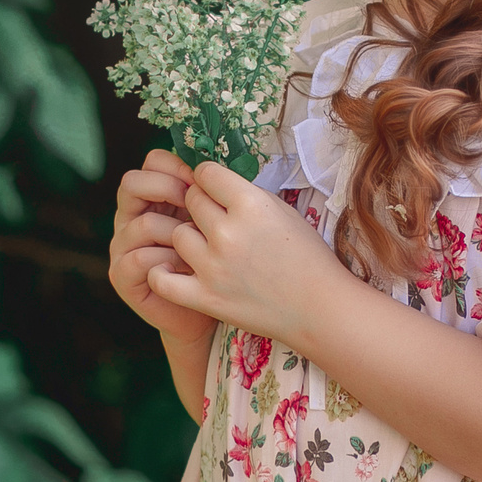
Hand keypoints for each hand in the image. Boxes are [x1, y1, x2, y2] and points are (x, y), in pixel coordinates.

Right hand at [108, 149, 217, 348]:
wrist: (202, 314)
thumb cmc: (213, 263)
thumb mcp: (211, 221)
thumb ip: (208, 195)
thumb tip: (219, 168)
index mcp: (152, 197)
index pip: (152, 163)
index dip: (176, 165)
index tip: (202, 179)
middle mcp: (130, 217)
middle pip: (131, 183)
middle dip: (166, 188)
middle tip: (192, 203)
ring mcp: (122, 247)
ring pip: (142, 222)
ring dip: (176, 232)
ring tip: (199, 246)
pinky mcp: (121, 275)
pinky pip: (141, 258)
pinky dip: (168, 260)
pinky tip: (188, 268)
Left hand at [150, 161, 350, 349]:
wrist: (320, 308)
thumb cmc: (307, 257)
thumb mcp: (282, 211)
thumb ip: (245, 195)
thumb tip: (213, 182)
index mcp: (251, 205)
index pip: (206, 173)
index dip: (210, 179)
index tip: (215, 188)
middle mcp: (228, 232)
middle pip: (191, 199)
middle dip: (201, 204)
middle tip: (216, 219)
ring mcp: (214, 267)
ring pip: (177, 234)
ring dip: (189, 237)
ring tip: (208, 247)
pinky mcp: (205, 297)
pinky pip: (161, 279)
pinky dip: (162, 273)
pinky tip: (174, 269)